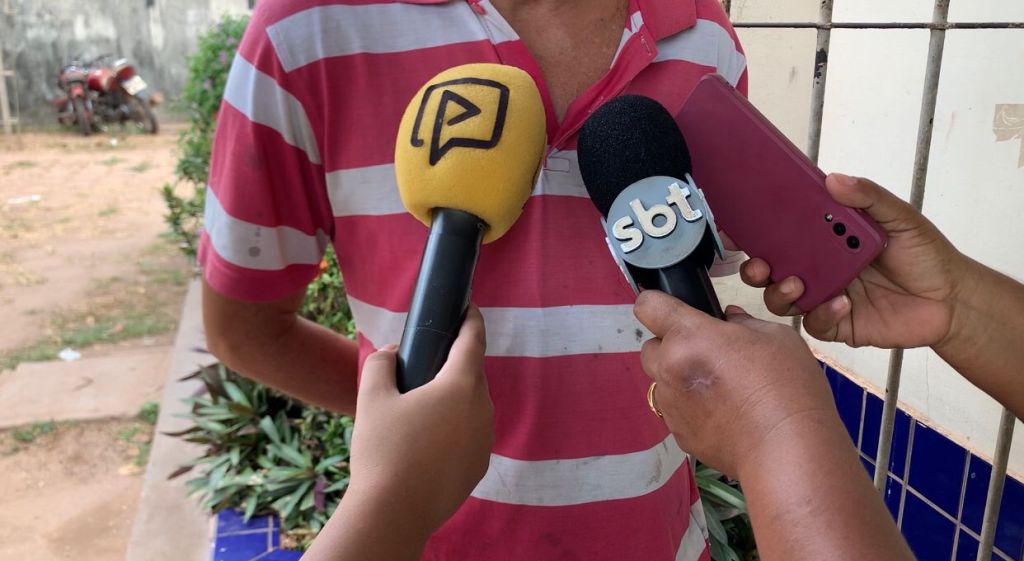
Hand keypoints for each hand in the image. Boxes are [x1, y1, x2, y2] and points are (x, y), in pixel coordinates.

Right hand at [347, 306, 492, 537]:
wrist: (394, 513)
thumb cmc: (383, 450)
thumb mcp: (372, 397)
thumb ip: (381, 363)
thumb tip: (394, 352)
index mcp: (460, 386)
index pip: (473, 341)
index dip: (471, 320)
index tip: (467, 307)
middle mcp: (482, 409)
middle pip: (473, 374)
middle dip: (455, 363)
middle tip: (427, 362)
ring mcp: (485, 440)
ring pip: (473, 406)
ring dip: (455, 398)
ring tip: (422, 406)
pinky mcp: (480, 466)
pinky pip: (471, 434)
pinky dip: (456, 427)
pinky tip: (429, 439)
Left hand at [634, 291, 842, 478]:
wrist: (787, 451)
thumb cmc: (786, 386)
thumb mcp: (776, 338)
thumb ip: (745, 323)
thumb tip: (730, 320)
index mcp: (688, 336)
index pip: (648, 306)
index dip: (659, 304)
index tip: (677, 310)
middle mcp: (669, 369)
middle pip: (651, 347)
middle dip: (672, 346)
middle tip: (708, 352)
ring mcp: (671, 405)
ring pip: (662, 381)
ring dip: (679, 378)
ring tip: (719, 388)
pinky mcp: (679, 434)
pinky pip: (676, 411)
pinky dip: (690, 408)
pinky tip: (723, 414)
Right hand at [738, 173, 968, 348]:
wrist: (951, 299)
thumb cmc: (923, 255)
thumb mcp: (899, 218)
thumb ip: (868, 198)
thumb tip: (834, 179)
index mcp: (823, 240)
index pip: (779, 234)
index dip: (753, 232)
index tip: (735, 229)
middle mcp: (816, 268)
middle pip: (769, 270)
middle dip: (754, 268)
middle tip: (759, 265)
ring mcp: (823, 297)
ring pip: (781, 300)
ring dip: (780, 293)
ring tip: (796, 284)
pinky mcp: (836, 325)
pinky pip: (814, 324)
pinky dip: (821, 314)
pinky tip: (841, 304)